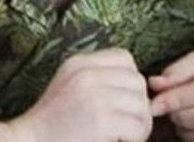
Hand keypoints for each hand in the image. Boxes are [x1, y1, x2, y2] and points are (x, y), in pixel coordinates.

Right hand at [12, 49, 153, 141]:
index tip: (121, 101)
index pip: (125, 59)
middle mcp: (86, 75)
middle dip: (138, 105)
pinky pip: (137, 126)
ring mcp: (94, 96)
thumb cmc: (51, 124)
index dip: (130, 81)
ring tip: (124, 135)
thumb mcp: (68, 86)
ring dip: (139, 124)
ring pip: (142, 105)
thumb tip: (138, 88)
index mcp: (78, 64)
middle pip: (137, 82)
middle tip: (127, 124)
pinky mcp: (101, 121)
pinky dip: (135, 138)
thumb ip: (96, 78)